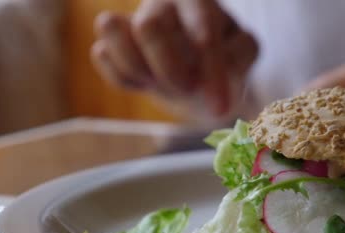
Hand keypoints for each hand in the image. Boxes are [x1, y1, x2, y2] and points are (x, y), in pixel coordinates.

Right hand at [91, 0, 258, 113]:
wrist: (204, 79)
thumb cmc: (227, 61)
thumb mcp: (243, 55)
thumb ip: (239, 56)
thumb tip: (215, 71)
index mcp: (201, 2)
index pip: (203, 29)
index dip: (211, 70)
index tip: (220, 109)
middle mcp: (164, 3)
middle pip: (148, 27)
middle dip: (168, 69)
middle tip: (187, 89)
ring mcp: (135, 17)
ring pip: (110, 26)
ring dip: (139, 70)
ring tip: (162, 85)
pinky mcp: (115, 39)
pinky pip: (101, 53)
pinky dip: (122, 77)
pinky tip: (144, 84)